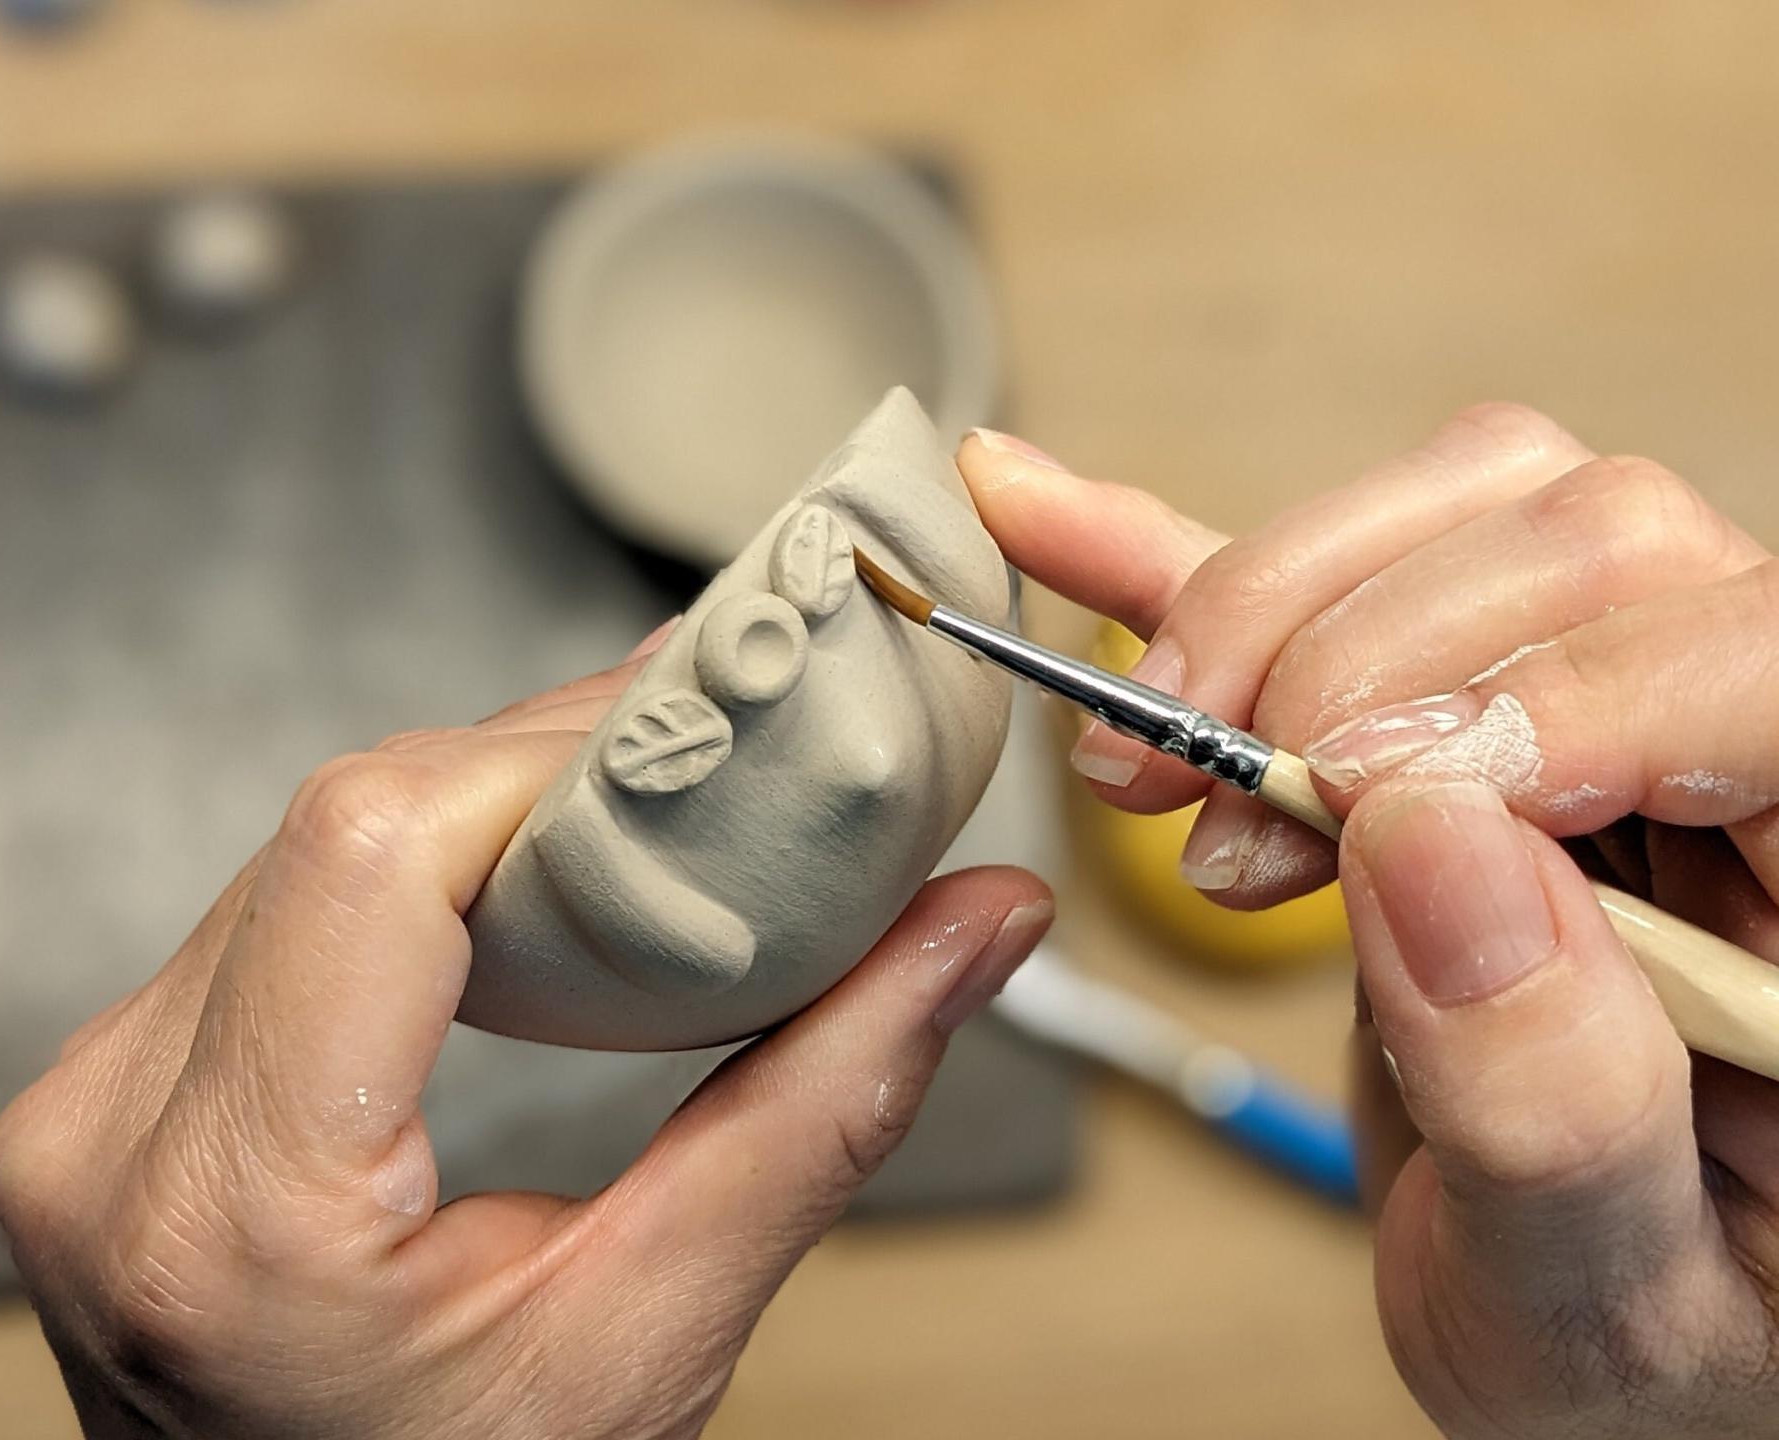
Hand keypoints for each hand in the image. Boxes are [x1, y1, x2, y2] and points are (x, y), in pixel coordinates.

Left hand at [0, 627, 1051, 1439]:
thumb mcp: (653, 1346)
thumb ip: (820, 1114)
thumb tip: (974, 928)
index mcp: (234, 1212)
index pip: (371, 851)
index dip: (548, 760)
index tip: (696, 754)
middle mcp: (117, 1136)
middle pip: (345, 828)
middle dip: (544, 775)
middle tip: (708, 769)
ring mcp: (94, 1108)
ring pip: (311, 848)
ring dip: (482, 813)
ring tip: (637, 819)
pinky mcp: (122, 1091)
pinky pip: (278, 906)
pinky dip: (419, 870)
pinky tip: (526, 877)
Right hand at [961, 411, 1778, 1438]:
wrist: (1593, 1355)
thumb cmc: (1652, 1366)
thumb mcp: (1611, 1313)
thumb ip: (1554, 1106)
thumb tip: (1433, 836)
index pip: (1762, 668)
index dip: (1554, 694)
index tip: (1344, 805)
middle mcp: (1756, 772)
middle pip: (1597, 546)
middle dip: (1360, 666)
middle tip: (1228, 830)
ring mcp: (1611, 724)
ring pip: (1472, 511)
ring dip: (1269, 612)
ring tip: (1164, 771)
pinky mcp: (1454, 734)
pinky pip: (1338, 587)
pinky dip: (1178, 556)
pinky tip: (1055, 519)